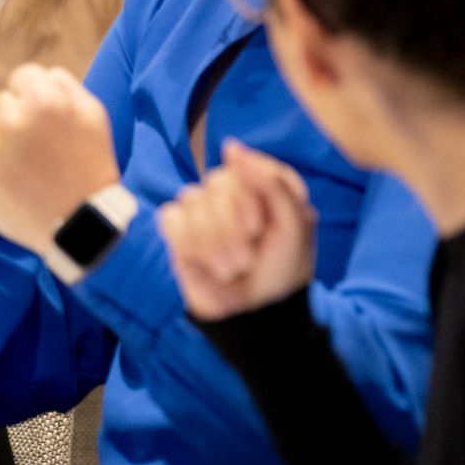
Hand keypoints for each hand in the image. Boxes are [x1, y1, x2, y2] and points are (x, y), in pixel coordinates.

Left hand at [0, 64, 120, 255]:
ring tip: (25, 166)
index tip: (45, 119)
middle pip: (1, 103)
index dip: (35, 96)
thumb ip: (64, 84)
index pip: (22, 77)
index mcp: (42, 100)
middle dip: (17, 118)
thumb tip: (42, 73)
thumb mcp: (93, 115)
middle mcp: (10, 121)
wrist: (79, 224)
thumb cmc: (90, 166)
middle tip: (38, 147)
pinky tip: (12, 181)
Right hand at [163, 140, 317, 321]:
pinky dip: (190, 246)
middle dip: (232, 227)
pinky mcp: (179, 232)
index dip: (251, 199)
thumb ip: (271, 182)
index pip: (245, 166)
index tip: (261, 229)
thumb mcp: (293, 226)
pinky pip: (171, 218)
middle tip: (247, 259)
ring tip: (230, 270)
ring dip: (213, 243)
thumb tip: (230, 147)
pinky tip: (205, 266)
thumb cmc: (281, 272)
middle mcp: (232, 194)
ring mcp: (203, 212)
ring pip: (192, 200)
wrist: (255, 317)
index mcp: (264, 186)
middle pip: (217, 183)